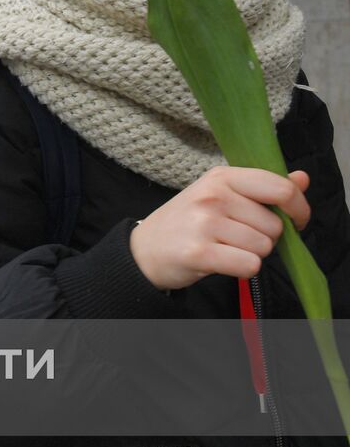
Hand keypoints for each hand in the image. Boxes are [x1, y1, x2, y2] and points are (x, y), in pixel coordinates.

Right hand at [129, 167, 311, 289]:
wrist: (144, 249)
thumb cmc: (188, 221)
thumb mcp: (221, 195)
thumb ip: (263, 187)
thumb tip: (302, 178)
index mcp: (221, 177)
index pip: (280, 189)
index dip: (298, 209)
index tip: (294, 222)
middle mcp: (213, 196)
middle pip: (275, 226)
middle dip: (265, 238)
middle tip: (238, 237)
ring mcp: (204, 223)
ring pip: (264, 248)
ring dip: (252, 254)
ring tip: (226, 248)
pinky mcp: (200, 252)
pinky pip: (249, 265)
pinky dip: (243, 269)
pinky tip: (223, 262)